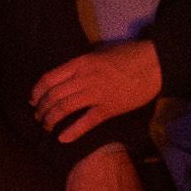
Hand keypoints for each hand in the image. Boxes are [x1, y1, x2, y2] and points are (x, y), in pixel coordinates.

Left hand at [34, 40, 161, 139]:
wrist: (156, 64)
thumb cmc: (130, 55)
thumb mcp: (100, 53)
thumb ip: (83, 64)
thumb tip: (70, 74)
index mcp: (80, 63)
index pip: (49, 79)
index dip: (37, 92)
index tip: (33, 100)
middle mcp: (84, 78)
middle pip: (53, 95)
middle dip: (41, 108)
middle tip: (39, 116)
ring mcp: (97, 94)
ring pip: (64, 108)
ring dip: (51, 119)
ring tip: (46, 126)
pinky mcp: (110, 108)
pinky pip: (86, 122)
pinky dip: (72, 131)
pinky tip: (62, 138)